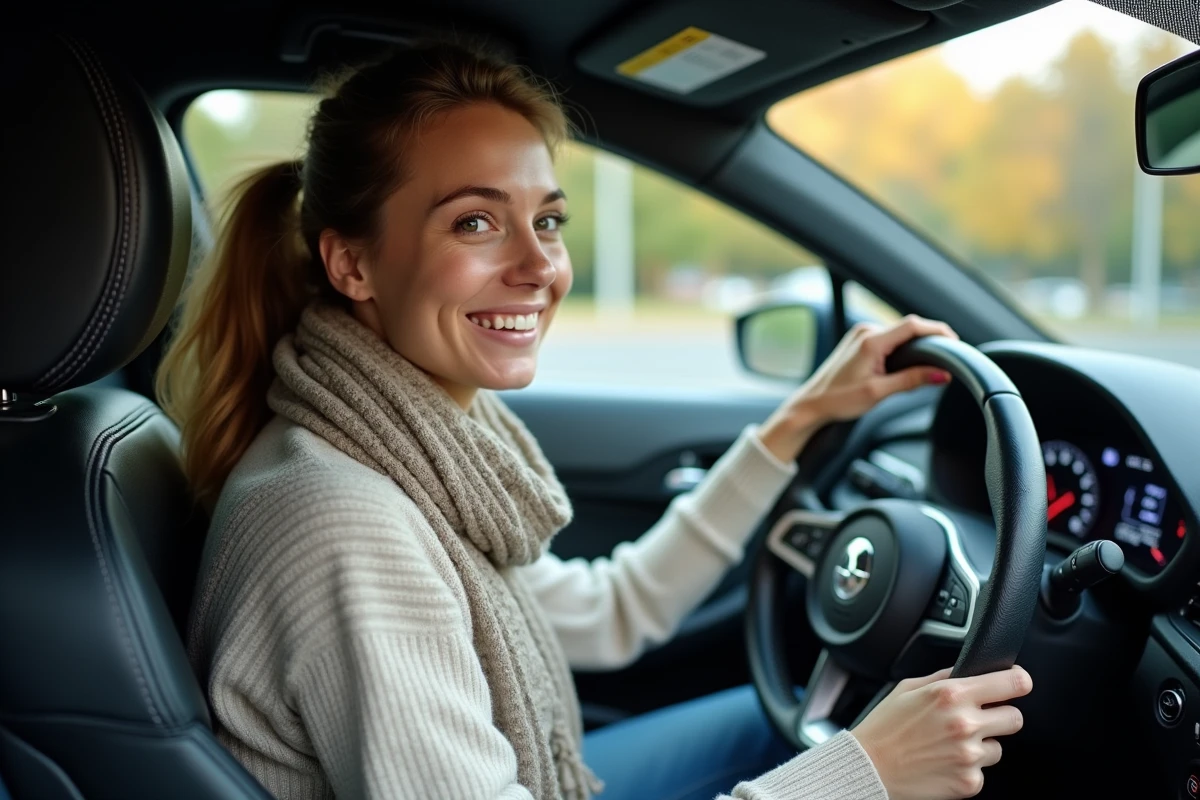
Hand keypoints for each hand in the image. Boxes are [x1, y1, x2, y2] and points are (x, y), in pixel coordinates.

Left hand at [757, 315, 956, 461]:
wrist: (811, 404)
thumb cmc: (838, 400)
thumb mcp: (878, 393)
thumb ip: (911, 380)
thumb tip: (940, 375)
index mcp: (871, 341)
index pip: (913, 326)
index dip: (938, 330)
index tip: (954, 342)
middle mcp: (866, 332)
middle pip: (908, 328)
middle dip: (929, 339)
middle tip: (946, 356)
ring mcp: (861, 335)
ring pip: (899, 333)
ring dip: (915, 344)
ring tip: (930, 361)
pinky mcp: (859, 341)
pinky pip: (888, 338)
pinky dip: (902, 347)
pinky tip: (908, 362)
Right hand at [851, 665, 1032, 799]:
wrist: (869, 767)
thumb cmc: (884, 727)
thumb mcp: (909, 687)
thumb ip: (944, 677)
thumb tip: (970, 672)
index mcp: (952, 694)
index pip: (1014, 683)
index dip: (1018, 681)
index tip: (1016, 683)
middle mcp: (965, 724)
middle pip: (1015, 718)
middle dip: (1000, 716)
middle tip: (977, 719)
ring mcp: (969, 756)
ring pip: (999, 747)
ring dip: (981, 744)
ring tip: (950, 744)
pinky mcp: (969, 782)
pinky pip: (982, 771)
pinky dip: (967, 768)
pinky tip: (944, 762)